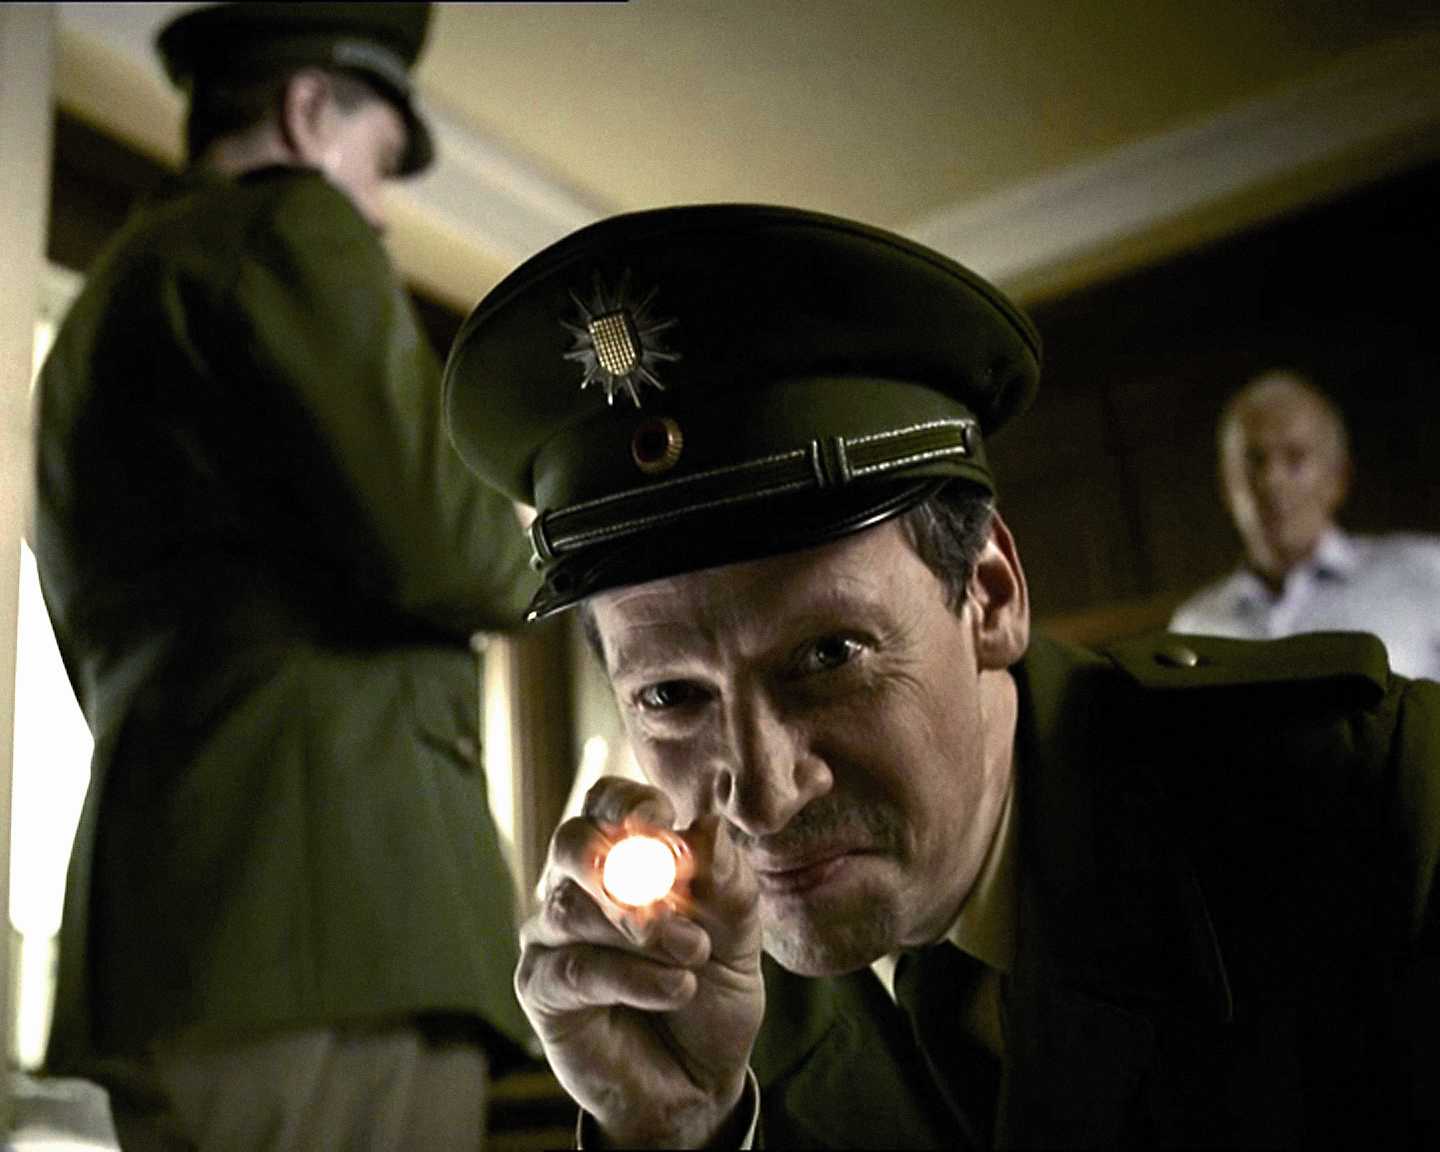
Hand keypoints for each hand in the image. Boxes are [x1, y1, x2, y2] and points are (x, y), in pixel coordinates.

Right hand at [516, 777, 763, 1146]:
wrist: (698, 1079)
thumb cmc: (711, 990)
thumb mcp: (737, 934)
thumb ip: (726, 882)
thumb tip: (710, 825)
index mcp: (623, 853)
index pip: (608, 801)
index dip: (632, 803)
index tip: (666, 822)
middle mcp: (578, 884)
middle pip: (572, 842)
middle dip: (625, 865)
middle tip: (675, 897)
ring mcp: (552, 935)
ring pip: (571, 908)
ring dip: (642, 930)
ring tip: (694, 954)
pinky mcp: (540, 987)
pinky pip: (576, 969)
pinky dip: (632, 977)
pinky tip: (678, 988)